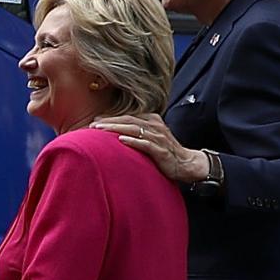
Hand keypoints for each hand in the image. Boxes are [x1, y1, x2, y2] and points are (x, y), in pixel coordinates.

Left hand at [92, 113, 207, 184]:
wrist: (186, 163)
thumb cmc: (165, 152)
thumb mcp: (151, 138)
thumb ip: (137, 133)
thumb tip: (115, 134)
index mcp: (152, 121)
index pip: (128, 116)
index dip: (111, 118)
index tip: (95, 121)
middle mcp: (155, 126)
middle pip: (129, 120)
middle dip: (110, 121)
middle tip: (93, 125)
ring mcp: (159, 138)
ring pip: (135, 129)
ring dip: (116, 128)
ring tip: (101, 130)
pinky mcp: (162, 150)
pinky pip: (146, 144)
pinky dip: (134, 141)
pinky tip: (122, 140)